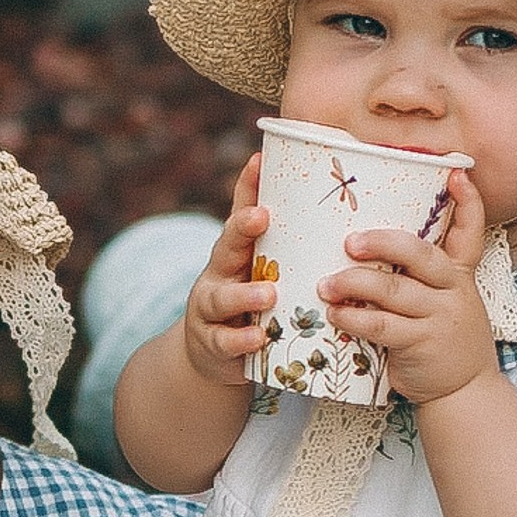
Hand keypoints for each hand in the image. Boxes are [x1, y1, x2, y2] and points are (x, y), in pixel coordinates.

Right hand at [180, 153, 275, 386]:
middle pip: (225, 246)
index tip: (258, 162)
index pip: (241, 214)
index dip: (247, 188)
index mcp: (236, 253)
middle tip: (261, 216)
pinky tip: (257, 338)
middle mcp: (219, 275)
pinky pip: (224, 342)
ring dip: (245, 294)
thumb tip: (305, 190)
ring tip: (269, 293)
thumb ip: (278, 237)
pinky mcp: (212, 344)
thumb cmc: (248, 301)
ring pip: (222, 298)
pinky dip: (241, 340)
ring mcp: (211, 310)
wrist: (213, 354)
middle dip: (241, 229)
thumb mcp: (258, 268)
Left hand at [322, 168, 499, 405]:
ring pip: (394, 289)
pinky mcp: (422, 343)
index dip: (467, 202)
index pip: (471, 231)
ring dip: (353, 283)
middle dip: (383, 242)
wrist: (463, 391)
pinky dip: (354, 318)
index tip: (456, 174)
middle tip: (349, 241)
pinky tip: (334, 314)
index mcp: (458, 273)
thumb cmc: (441, 338)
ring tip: (324, 284)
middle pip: (419, 253)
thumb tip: (366, 242)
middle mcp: (453, 289)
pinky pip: (383, 325)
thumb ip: (419, 275)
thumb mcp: (445, 300)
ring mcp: (440, 316)